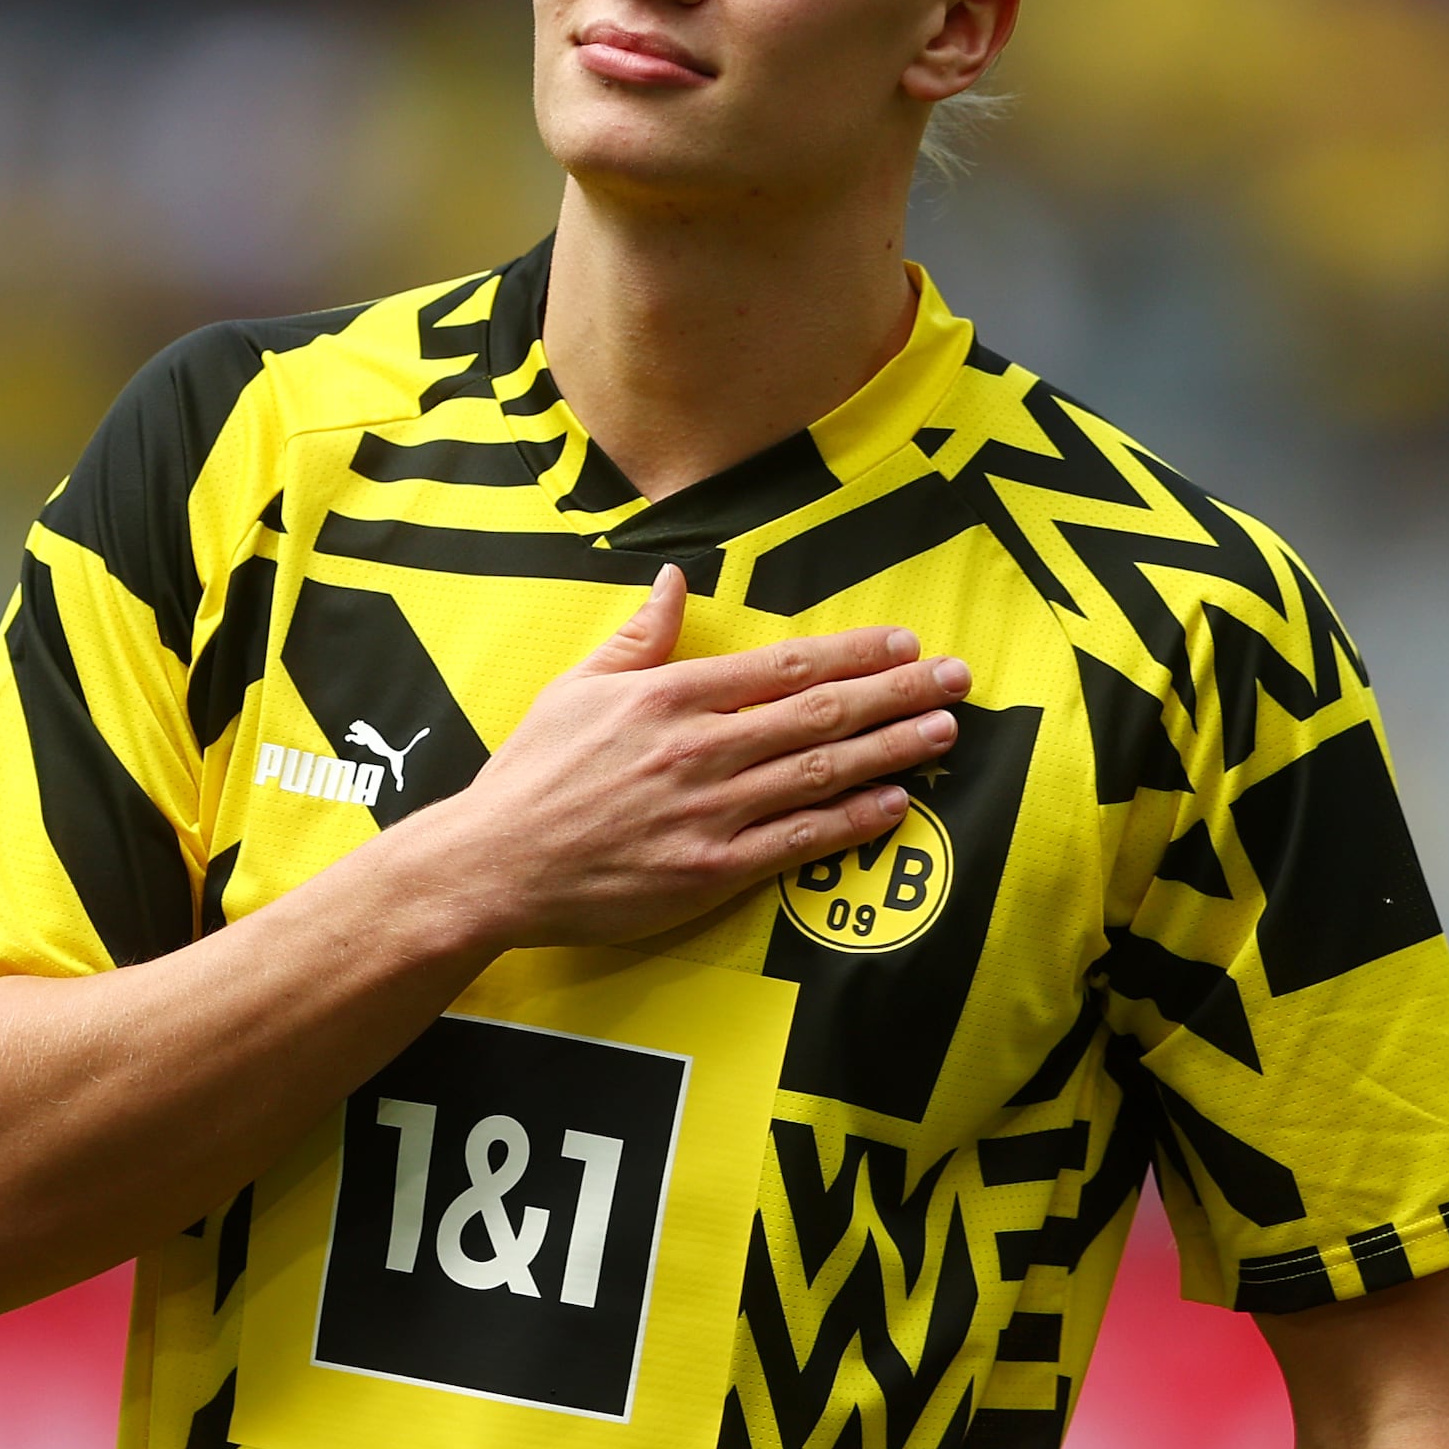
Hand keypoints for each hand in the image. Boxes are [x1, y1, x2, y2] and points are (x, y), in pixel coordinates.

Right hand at [406, 568, 966, 950]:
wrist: (492, 865)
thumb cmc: (530, 775)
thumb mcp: (575, 686)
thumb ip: (638, 636)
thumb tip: (672, 578)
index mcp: (672, 695)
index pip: (784, 665)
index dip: (853, 653)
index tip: (904, 643)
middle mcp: (701, 747)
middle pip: (821, 712)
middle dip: (899, 693)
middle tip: (956, 680)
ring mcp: (710, 812)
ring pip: (821, 772)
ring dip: (892, 749)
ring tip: (944, 733)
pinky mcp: (710, 871)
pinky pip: (797, 843)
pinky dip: (850, 821)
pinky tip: (895, 804)